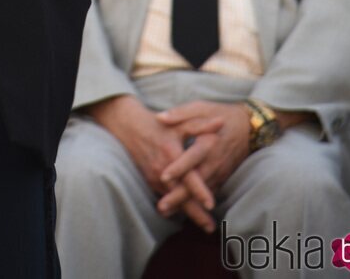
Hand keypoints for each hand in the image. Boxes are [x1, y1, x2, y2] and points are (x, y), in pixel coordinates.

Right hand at [88, 95, 218, 233]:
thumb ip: (200, 125)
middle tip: (211, 228)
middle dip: (196, 213)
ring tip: (204, 225)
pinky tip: (188, 214)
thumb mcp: (178, 122)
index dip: (199, 191)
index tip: (211, 205)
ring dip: (188, 213)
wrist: (127, 126)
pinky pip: (165, 197)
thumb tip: (221, 122)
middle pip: (181, 196)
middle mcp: (162, 169)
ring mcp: (154, 177)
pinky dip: (177, 207)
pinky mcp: (150, 181)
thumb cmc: (156, 124)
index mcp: (171, 153)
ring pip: (173, 200)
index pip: (187, 177)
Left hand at [156, 101, 251, 212]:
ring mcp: (220, 171)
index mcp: (208, 141)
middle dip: (179, 196)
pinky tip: (184, 210)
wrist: (249, 127)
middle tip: (162, 207)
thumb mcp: (201, 107)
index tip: (163, 176)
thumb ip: (180, 113)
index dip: (179, 168)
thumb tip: (159, 118)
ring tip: (167, 212)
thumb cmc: (220, 114)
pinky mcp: (222, 177)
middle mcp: (215, 160)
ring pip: (202, 192)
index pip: (192, 157)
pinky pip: (209, 192)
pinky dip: (197, 202)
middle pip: (196, 182)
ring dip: (187, 204)